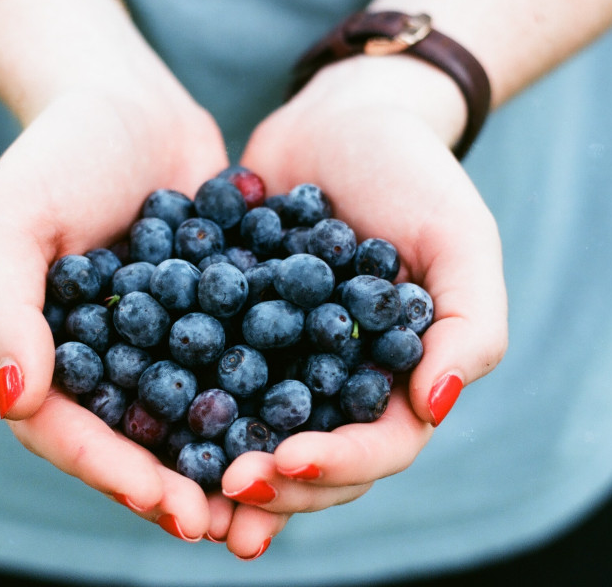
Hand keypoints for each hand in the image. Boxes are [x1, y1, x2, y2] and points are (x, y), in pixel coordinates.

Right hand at [0, 84, 230, 542]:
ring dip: (222, 464)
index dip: (115, 475)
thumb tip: (16, 403)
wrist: (128, 101)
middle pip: (129, 443)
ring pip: (184, 422)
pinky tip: (306, 427)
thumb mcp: (10, 218)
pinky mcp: (207, 326)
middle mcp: (93, 365)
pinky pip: (230, 373)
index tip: (169, 507)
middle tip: (225, 527)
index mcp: (35, 356)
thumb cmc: (56, 153)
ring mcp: (153, 349)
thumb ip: (1, 308)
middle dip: (175, 488)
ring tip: (269, 499)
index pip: (66, 433)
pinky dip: (261, 404)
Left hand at [210, 55, 508, 553]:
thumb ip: (469, 324)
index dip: (339, 464)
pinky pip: (204, 381)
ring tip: (183, 494)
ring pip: (255, 437)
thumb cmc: (412, 173)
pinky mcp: (230, 337)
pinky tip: (142, 425)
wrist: (339, 118)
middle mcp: (340, 386)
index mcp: (400, 380)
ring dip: (222, 471)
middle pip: (313, 462)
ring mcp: (283, 366)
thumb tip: (437, 407)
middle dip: (274, 483)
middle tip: (229, 486)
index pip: (379, 447)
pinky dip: (179, 410)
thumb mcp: (459, 237)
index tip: (290, 461)